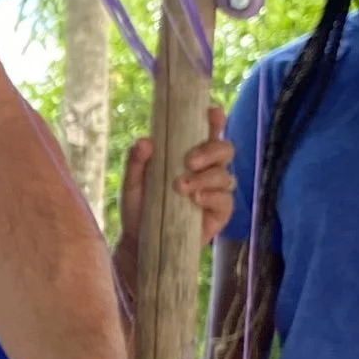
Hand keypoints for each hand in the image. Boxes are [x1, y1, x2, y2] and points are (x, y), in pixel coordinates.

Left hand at [113, 101, 231, 303]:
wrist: (139, 246)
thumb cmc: (139, 210)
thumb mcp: (132, 184)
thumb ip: (136, 162)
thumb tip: (145, 141)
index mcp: (189, 157)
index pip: (208, 132)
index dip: (215, 120)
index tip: (212, 112)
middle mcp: (206, 171)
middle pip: (225, 149)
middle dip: (211, 150)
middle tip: (190, 161)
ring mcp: (215, 192)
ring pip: (226, 175)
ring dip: (206, 178)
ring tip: (181, 188)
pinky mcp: (219, 214)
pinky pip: (226, 200)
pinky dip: (211, 197)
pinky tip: (195, 201)